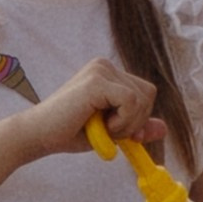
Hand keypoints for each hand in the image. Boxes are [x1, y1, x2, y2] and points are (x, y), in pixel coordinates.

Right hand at [27, 57, 156, 161]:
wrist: (38, 136)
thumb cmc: (69, 132)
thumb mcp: (110, 131)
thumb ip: (136, 127)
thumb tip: (164, 128)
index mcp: (108, 73)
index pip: (145, 92)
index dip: (139, 117)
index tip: (122, 134)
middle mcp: (105, 65)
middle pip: (148, 94)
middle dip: (134, 121)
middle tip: (107, 130)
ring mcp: (100, 70)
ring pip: (141, 99)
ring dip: (126, 123)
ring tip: (99, 127)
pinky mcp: (96, 81)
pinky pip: (131, 101)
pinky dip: (122, 121)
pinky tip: (100, 125)